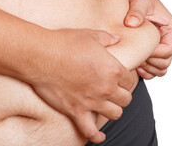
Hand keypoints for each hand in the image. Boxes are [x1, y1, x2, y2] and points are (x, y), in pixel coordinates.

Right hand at [28, 28, 133, 143]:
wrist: (41, 56)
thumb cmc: (65, 44)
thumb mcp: (91, 35)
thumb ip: (108, 38)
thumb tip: (116, 39)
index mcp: (113, 69)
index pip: (130, 81)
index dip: (126, 80)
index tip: (120, 80)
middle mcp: (107, 88)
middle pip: (126, 99)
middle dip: (122, 96)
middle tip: (115, 93)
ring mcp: (92, 101)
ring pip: (115, 114)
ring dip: (113, 111)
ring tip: (108, 107)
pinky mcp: (76, 111)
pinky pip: (90, 131)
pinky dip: (96, 136)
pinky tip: (99, 136)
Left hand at [124, 0, 171, 79]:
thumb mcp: (139, 0)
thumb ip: (137, 11)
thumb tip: (131, 24)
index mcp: (170, 29)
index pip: (168, 50)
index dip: (154, 54)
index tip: (138, 50)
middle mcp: (168, 40)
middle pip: (165, 62)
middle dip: (150, 63)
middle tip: (134, 57)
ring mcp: (160, 47)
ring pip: (161, 68)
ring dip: (149, 69)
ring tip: (135, 62)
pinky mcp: (152, 51)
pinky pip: (153, 69)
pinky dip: (146, 72)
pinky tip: (135, 66)